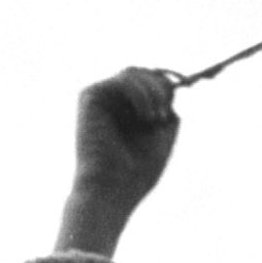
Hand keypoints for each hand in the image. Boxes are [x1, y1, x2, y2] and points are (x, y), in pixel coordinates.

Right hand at [58, 68, 178, 254]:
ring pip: (133, 73)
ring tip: (156, 118)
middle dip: (160, 87)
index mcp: (127, 111)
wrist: (112, 190)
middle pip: (141, 72)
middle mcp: (112, 102)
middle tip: (164, 113)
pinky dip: (141, 93)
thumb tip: (170, 86)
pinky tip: (146, 116)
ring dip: (153, 91)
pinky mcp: (90, 97)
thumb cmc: (137, 172)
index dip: (165, 88)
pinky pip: (122, 80)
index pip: (149, 82)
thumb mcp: (162, 136)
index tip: (170, 111)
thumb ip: (166, 109)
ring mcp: (101, 99)